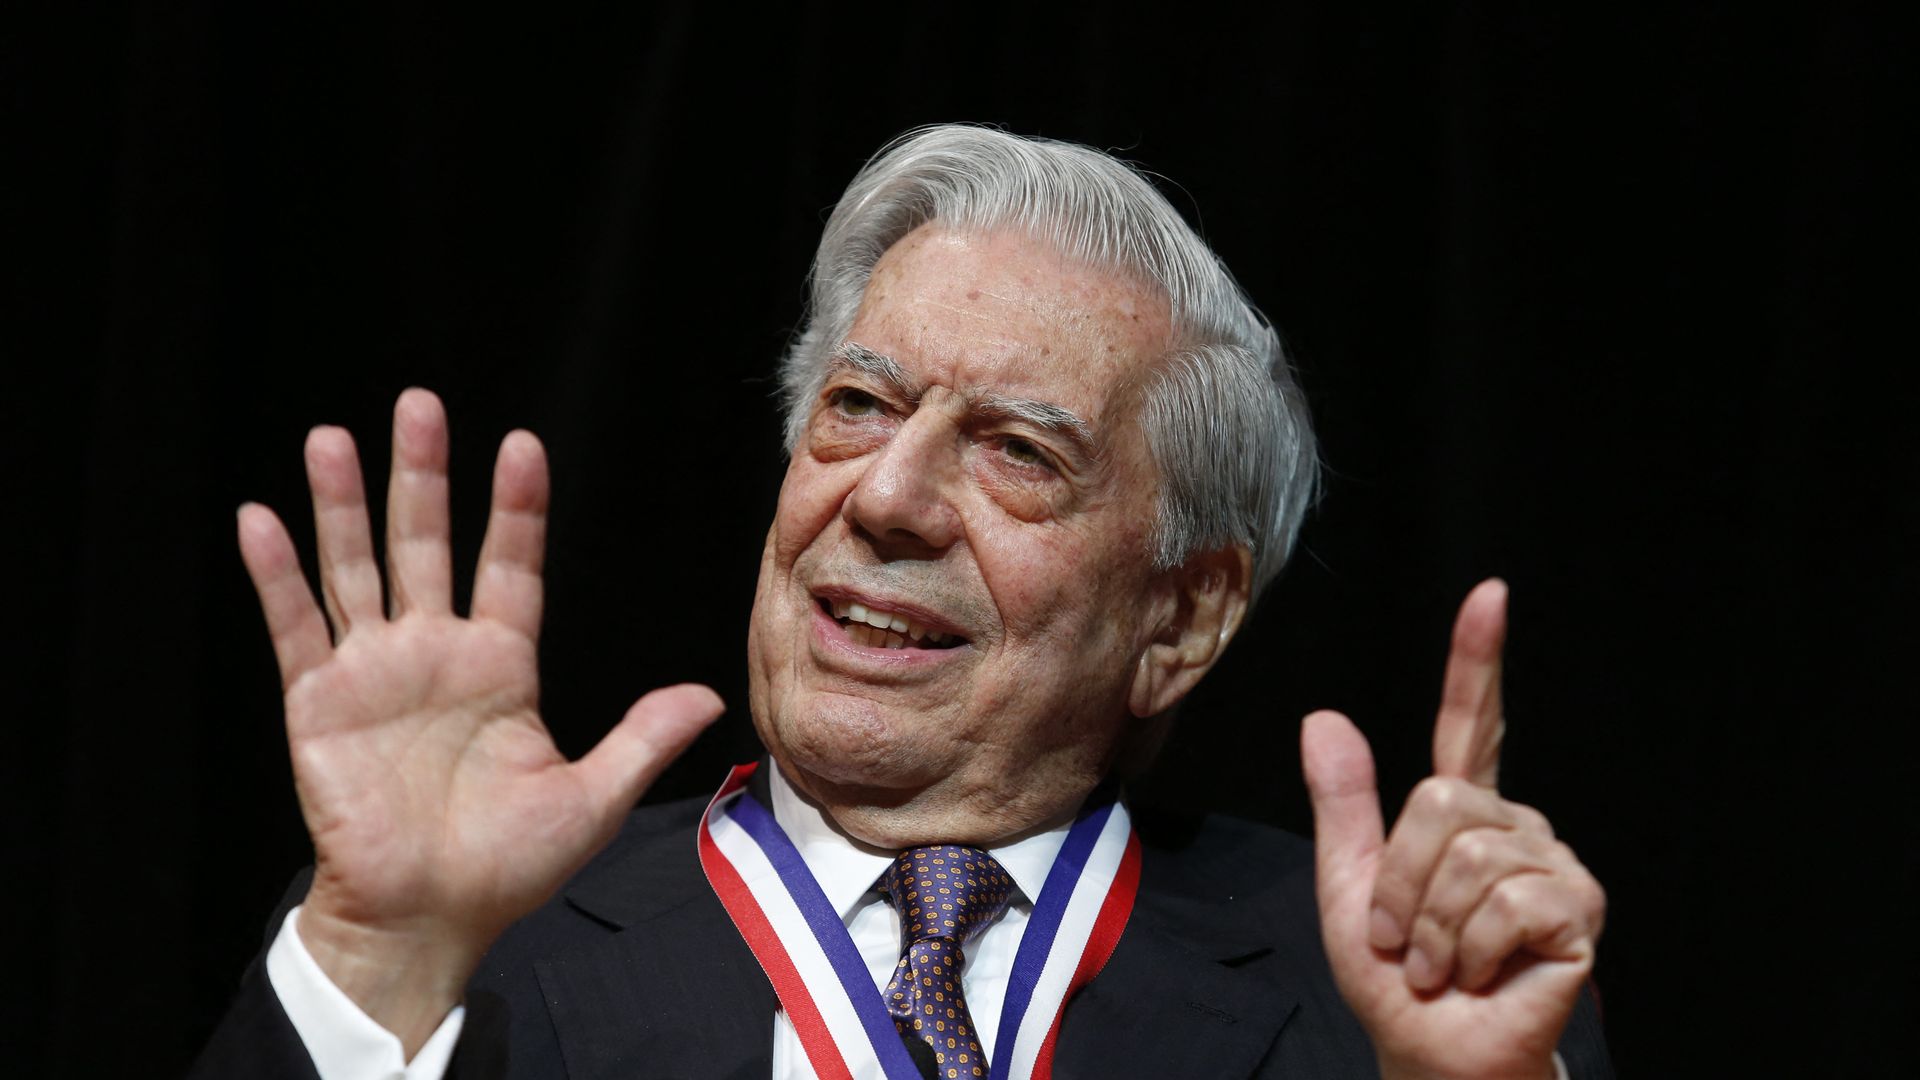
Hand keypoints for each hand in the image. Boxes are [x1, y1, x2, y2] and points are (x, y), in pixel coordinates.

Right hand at [237, 389, 722, 1053]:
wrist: (428, 920)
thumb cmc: (507, 868)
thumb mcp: (591, 798)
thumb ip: (642, 738)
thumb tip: (712, 696)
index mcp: (502, 667)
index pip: (510, 567)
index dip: (515, 510)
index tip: (523, 447)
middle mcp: (436, 653)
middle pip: (426, 544)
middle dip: (423, 476)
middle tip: (419, 405)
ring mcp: (374, 672)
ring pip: (357, 568)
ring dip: (342, 505)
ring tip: (332, 438)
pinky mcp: (318, 702)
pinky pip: (296, 627)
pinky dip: (278, 575)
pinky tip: (261, 519)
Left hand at [1300, 579, 1604, 1079]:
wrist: (1430, 1051)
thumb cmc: (1396, 979)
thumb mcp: (1347, 886)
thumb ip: (1342, 803)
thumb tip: (1323, 717)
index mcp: (1460, 811)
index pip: (1472, 722)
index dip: (1478, 659)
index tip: (1489, 595)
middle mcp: (1514, 824)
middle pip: (1439, 800)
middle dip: (1398, 881)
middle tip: (1403, 941)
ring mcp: (1552, 862)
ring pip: (1467, 854)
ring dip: (1428, 926)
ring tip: (1440, 964)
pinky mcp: (1578, 909)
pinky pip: (1505, 900)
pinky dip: (1466, 949)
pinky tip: (1477, 974)